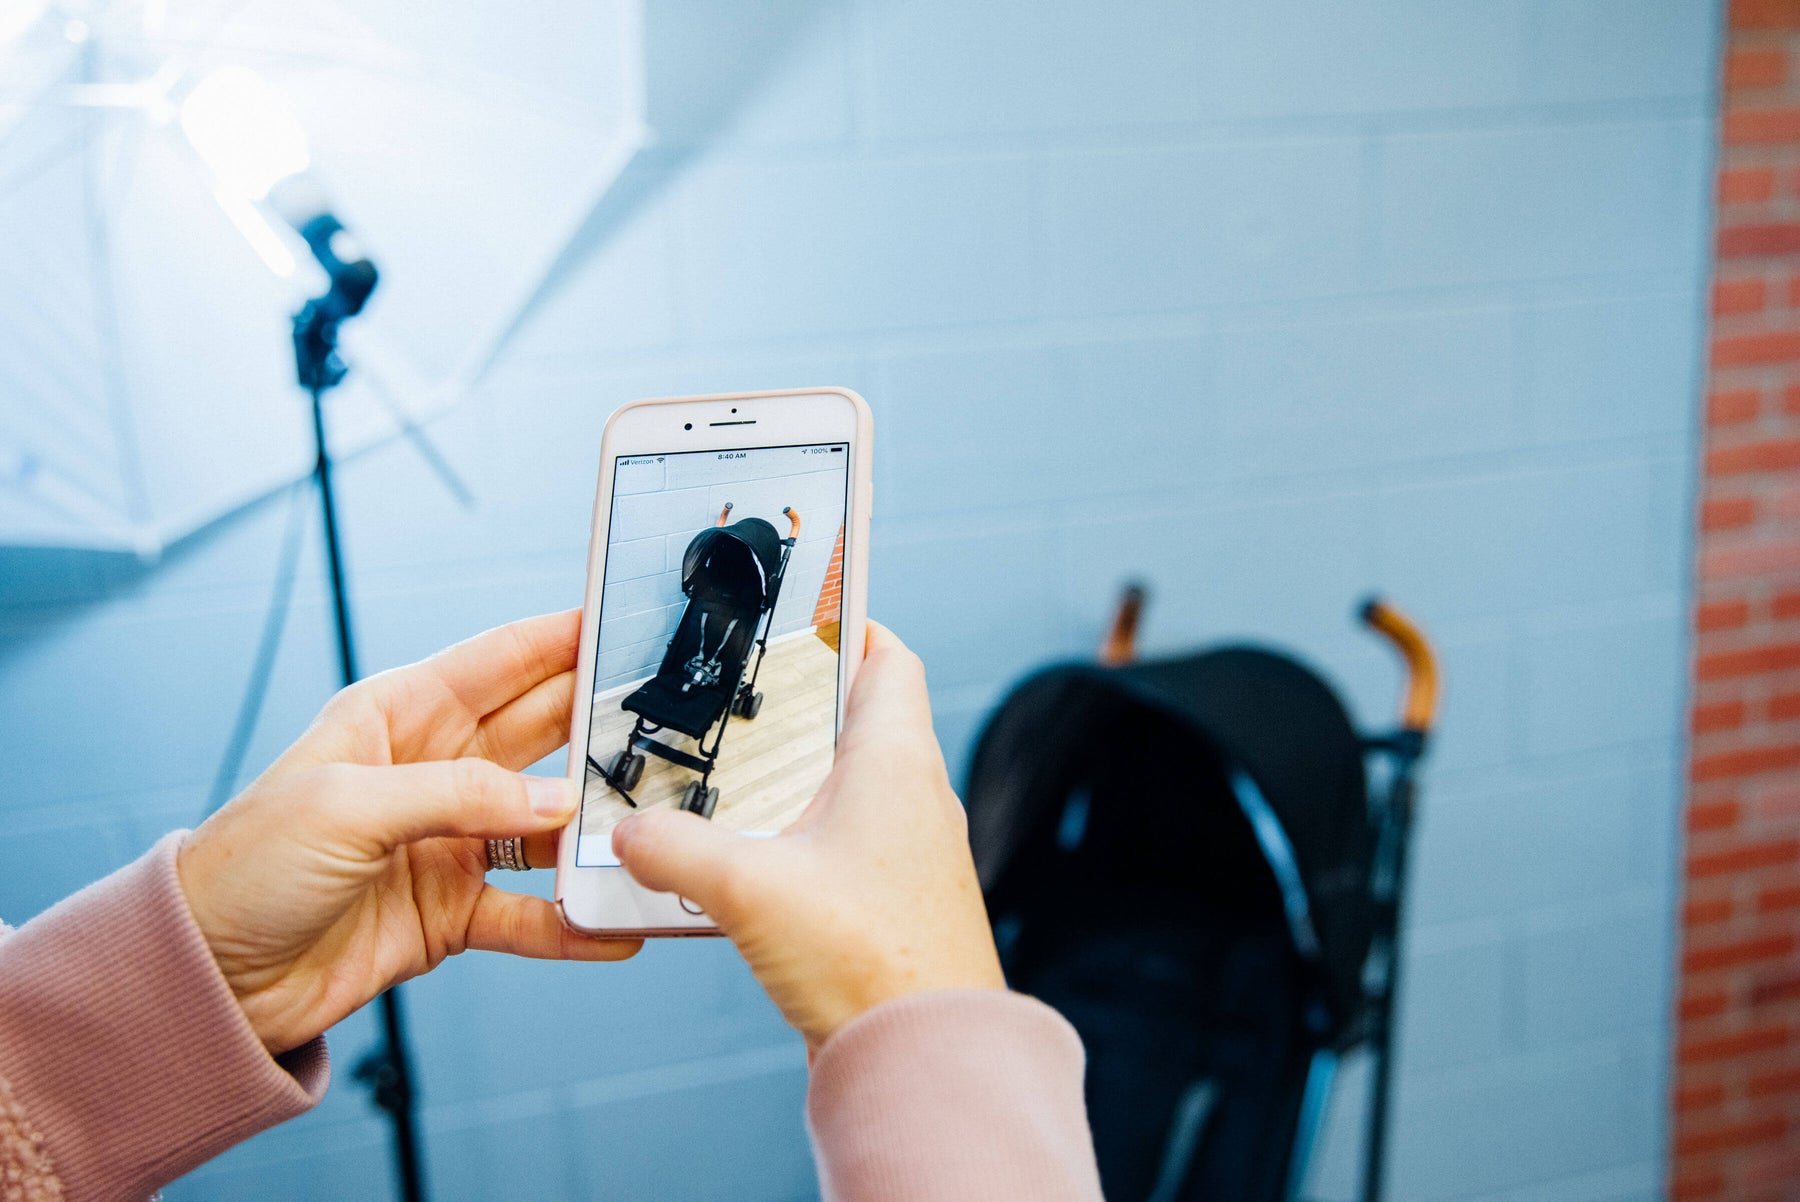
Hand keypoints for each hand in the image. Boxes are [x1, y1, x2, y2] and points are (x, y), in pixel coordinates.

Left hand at [178, 610, 639, 1054]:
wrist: (209, 981)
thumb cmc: (245, 869)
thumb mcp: (346, 807)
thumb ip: (458, 797)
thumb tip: (556, 805)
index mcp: (399, 716)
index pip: (501, 661)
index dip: (562, 637)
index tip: (624, 622)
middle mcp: (435, 771)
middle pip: (541, 734)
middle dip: (600, 724)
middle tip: (667, 719)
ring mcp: (450, 842)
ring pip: (548, 824)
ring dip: (595, 828)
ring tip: (649, 826)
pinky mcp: (456, 911)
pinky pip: (533, 911)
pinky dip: (574, 921)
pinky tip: (614, 923)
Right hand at [612, 623, 1004, 1049]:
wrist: (926, 1059)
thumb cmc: (870, 960)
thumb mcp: (748, 890)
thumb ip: (673, 850)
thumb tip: (625, 833)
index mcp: (896, 761)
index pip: (887, 659)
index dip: (847, 627)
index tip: (797, 617)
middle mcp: (914, 796)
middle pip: (860, 720)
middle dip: (797, 707)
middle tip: (734, 702)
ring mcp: (911, 852)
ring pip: (850, 785)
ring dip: (794, 778)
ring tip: (725, 780)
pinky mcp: (897, 901)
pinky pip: (845, 844)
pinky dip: (800, 837)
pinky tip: (749, 863)